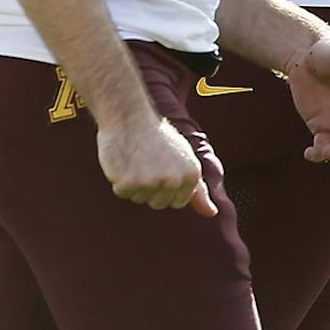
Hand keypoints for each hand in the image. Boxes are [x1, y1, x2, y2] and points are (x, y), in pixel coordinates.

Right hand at [96, 113, 216, 214]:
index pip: (177, 202)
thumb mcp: (184, 159)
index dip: (164, 187)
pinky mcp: (129, 182)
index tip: (158, 167)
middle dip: (149, 188)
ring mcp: (151, 182)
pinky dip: (118, 179)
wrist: (129, 116)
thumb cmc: (157, 137)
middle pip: (158, 203)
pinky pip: (121, 192)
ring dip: (132, 183)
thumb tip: (212, 213)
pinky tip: (122, 160)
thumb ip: (198, 190)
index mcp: (190, 175)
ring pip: (138, 198)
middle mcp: (173, 180)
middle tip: (144, 162)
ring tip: (133, 159)